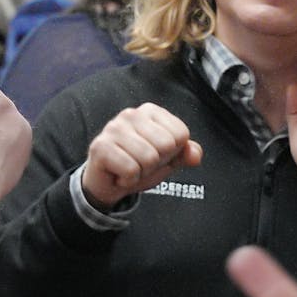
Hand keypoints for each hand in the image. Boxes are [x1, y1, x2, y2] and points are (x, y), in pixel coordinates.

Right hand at [81, 103, 201, 208]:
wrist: (108, 184)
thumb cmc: (138, 165)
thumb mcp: (168, 160)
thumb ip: (185, 154)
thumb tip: (196, 155)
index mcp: (150, 112)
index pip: (181, 134)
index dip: (172, 153)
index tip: (155, 155)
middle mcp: (131, 114)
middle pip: (166, 145)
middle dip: (157, 164)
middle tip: (140, 163)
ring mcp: (113, 128)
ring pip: (149, 159)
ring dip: (142, 173)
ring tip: (129, 168)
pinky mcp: (100, 147)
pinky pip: (131, 170)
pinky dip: (128, 180)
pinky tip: (119, 174)